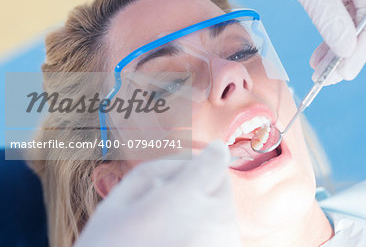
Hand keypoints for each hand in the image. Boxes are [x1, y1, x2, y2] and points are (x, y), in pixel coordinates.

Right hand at [74, 141, 240, 246]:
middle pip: (223, 184)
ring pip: (225, 210)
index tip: (211, 151)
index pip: (214, 161)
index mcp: (183, 199)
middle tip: (177, 197)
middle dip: (205, 183)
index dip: (212, 153)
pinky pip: (225, 234)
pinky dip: (211, 232)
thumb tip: (186, 156)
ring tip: (174, 228)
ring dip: (208, 209)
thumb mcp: (117, 204)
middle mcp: (212, 222)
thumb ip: (154, 170)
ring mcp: (222, 245)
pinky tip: (182, 242)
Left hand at [218, 0, 365, 84]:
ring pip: (346, 27)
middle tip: (331, 78)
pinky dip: (326, 44)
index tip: (346, 69)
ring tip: (321, 74)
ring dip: (336, 52)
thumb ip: (328, 14)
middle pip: (362, 22)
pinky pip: (331, 25)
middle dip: (348, 52)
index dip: (362, 43)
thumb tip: (347, 49)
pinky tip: (317, 59)